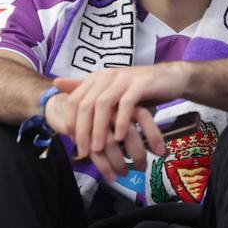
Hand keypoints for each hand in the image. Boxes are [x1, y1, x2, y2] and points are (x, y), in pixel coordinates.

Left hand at [51, 63, 184, 180]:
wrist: (171, 78)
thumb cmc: (139, 89)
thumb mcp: (111, 90)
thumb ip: (85, 88)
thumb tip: (56, 82)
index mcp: (96, 78)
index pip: (74, 101)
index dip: (70, 122)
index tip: (72, 143)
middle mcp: (107, 76)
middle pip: (86, 104)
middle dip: (83, 130)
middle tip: (84, 152)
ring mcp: (124, 79)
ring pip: (104, 104)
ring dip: (99, 129)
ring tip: (98, 148)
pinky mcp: (141, 84)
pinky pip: (127, 104)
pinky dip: (121, 122)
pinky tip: (120, 138)